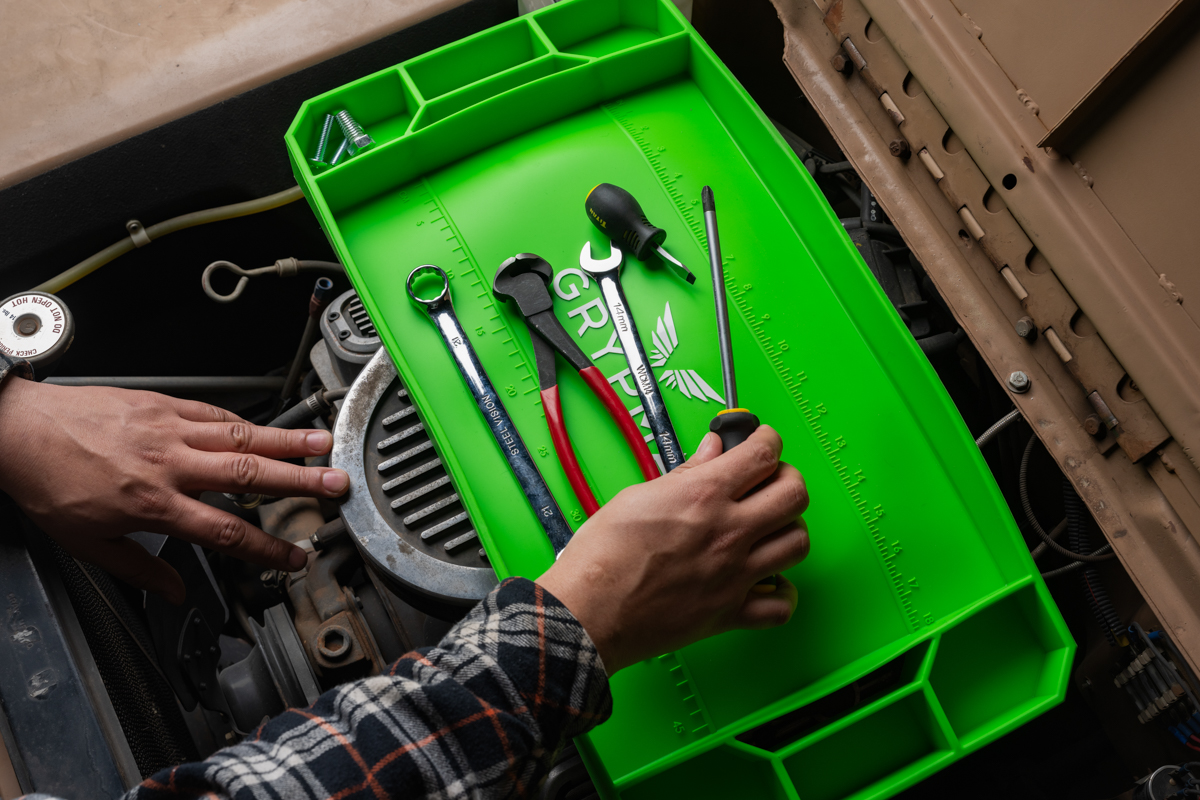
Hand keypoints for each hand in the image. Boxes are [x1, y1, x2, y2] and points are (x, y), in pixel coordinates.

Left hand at [0, 378, 348, 602]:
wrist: (18, 430)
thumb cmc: (49, 481)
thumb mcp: (86, 542)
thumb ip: (138, 567)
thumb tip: (172, 593)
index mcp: (153, 504)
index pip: (225, 532)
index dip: (268, 548)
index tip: (295, 556)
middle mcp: (169, 464)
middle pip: (248, 476)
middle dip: (299, 481)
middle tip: (336, 484)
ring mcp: (169, 429)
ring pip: (239, 436)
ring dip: (286, 441)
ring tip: (323, 443)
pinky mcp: (162, 404)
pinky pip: (213, 412)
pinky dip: (245, 421)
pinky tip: (267, 426)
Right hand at [537, 425, 808, 673]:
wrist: (588, 612)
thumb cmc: (602, 557)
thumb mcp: (637, 496)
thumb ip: (685, 472)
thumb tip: (711, 451)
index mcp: (703, 495)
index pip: (762, 454)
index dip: (768, 440)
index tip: (763, 440)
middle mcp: (728, 532)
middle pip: (794, 494)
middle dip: (787, 478)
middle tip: (771, 479)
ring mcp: (734, 574)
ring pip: (797, 543)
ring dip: (789, 528)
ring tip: (770, 526)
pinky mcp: (729, 613)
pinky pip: (781, 605)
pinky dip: (782, 592)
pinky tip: (768, 581)